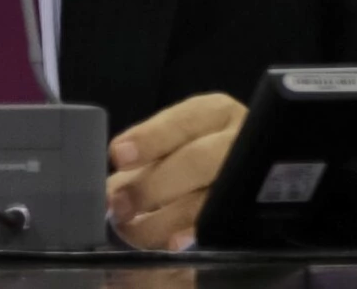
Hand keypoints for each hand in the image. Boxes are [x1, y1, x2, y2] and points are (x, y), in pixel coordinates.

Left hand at [106, 91, 245, 250]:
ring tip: (133, 231)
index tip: (117, 155)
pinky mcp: (247, 210)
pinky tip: (172, 242)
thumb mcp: (171, 144)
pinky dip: (192, 233)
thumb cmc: (190, 154)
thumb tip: (108, 192)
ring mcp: (247, 178)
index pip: (183, 122)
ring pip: (209, 198)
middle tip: (119, 206)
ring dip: (165, 218)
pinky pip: (219, 226)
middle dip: (154, 186)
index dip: (150, 139)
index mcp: (214, 114)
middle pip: (198, 160)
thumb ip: (140, 160)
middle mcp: (237, 141)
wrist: (230, 173)